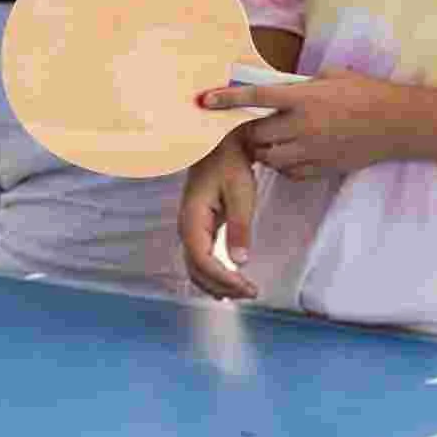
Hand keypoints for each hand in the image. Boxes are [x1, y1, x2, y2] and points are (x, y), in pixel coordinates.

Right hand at [179, 132, 259, 300]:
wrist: (219, 143)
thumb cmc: (230, 163)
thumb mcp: (240, 192)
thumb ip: (239, 227)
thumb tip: (240, 262)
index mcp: (192, 218)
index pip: (202, 260)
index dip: (224, 279)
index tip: (247, 287)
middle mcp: (186, 227)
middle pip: (196, 269)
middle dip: (222, 286)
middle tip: (250, 293)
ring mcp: (190, 228)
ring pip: (196, 267)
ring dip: (217, 284)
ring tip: (243, 291)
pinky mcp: (198, 228)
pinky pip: (201, 259)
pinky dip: (213, 274)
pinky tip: (230, 280)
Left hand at [199, 69, 411, 181]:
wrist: (395, 123)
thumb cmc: (364, 92)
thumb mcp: (330, 76)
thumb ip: (300, 84)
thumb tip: (278, 87)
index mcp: (303, 98)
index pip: (255, 98)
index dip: (227, 99)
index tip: (205, 100)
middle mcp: (302, 126)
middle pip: (257, 135)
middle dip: (250, 131)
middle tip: (256, 125)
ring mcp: (312, 150)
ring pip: (269, 158)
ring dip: (265, 150)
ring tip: (275, 140)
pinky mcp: (321, 168)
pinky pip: (289, 173)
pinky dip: (284, 165)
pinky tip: (293, 153)